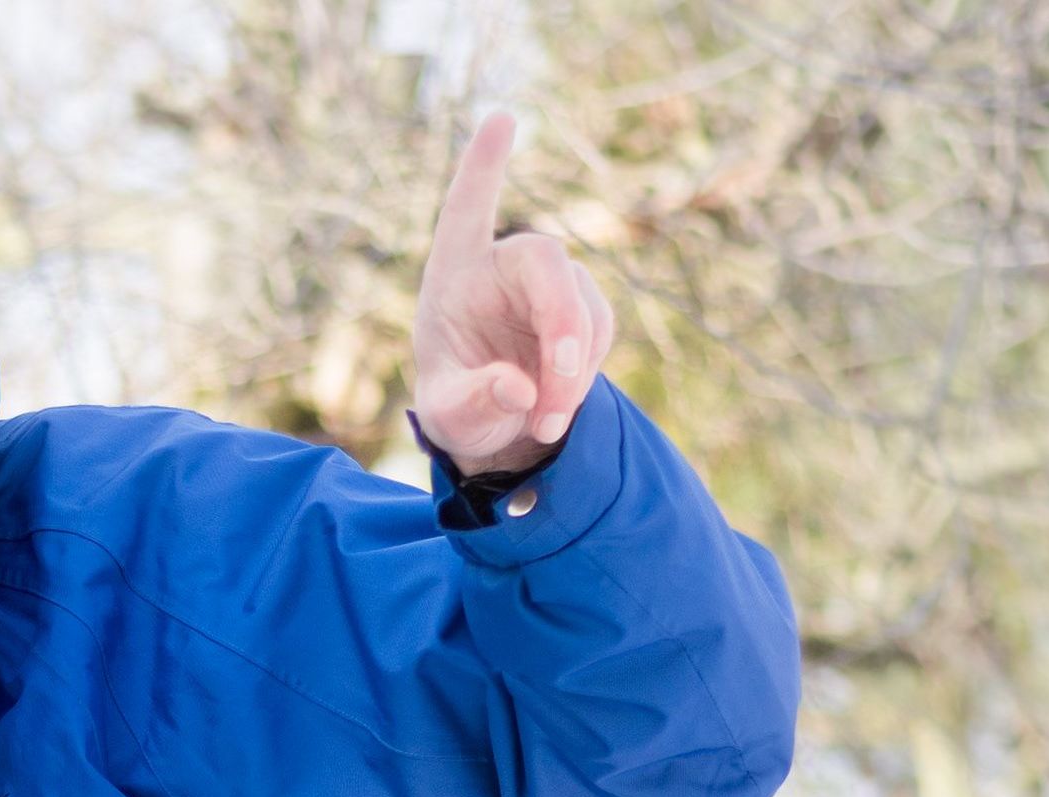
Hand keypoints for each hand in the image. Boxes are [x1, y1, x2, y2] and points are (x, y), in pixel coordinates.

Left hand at [411, 111, 614, 478]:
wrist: (496, 428)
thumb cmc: (458, 407)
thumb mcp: (449, 416)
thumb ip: (474, 400)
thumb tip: (521, 389)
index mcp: (455, 273)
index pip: (467, 209)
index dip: (483, 165)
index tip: (502, 117)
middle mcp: (504, 267)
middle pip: (546, 261)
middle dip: (561, 322)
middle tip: (558, 387)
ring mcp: (549, 285)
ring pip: (582, 307)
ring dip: (573, 369)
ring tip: (545, 424)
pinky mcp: (583, 308)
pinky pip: (598, 332)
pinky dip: (585, 375)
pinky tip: (558, 408)